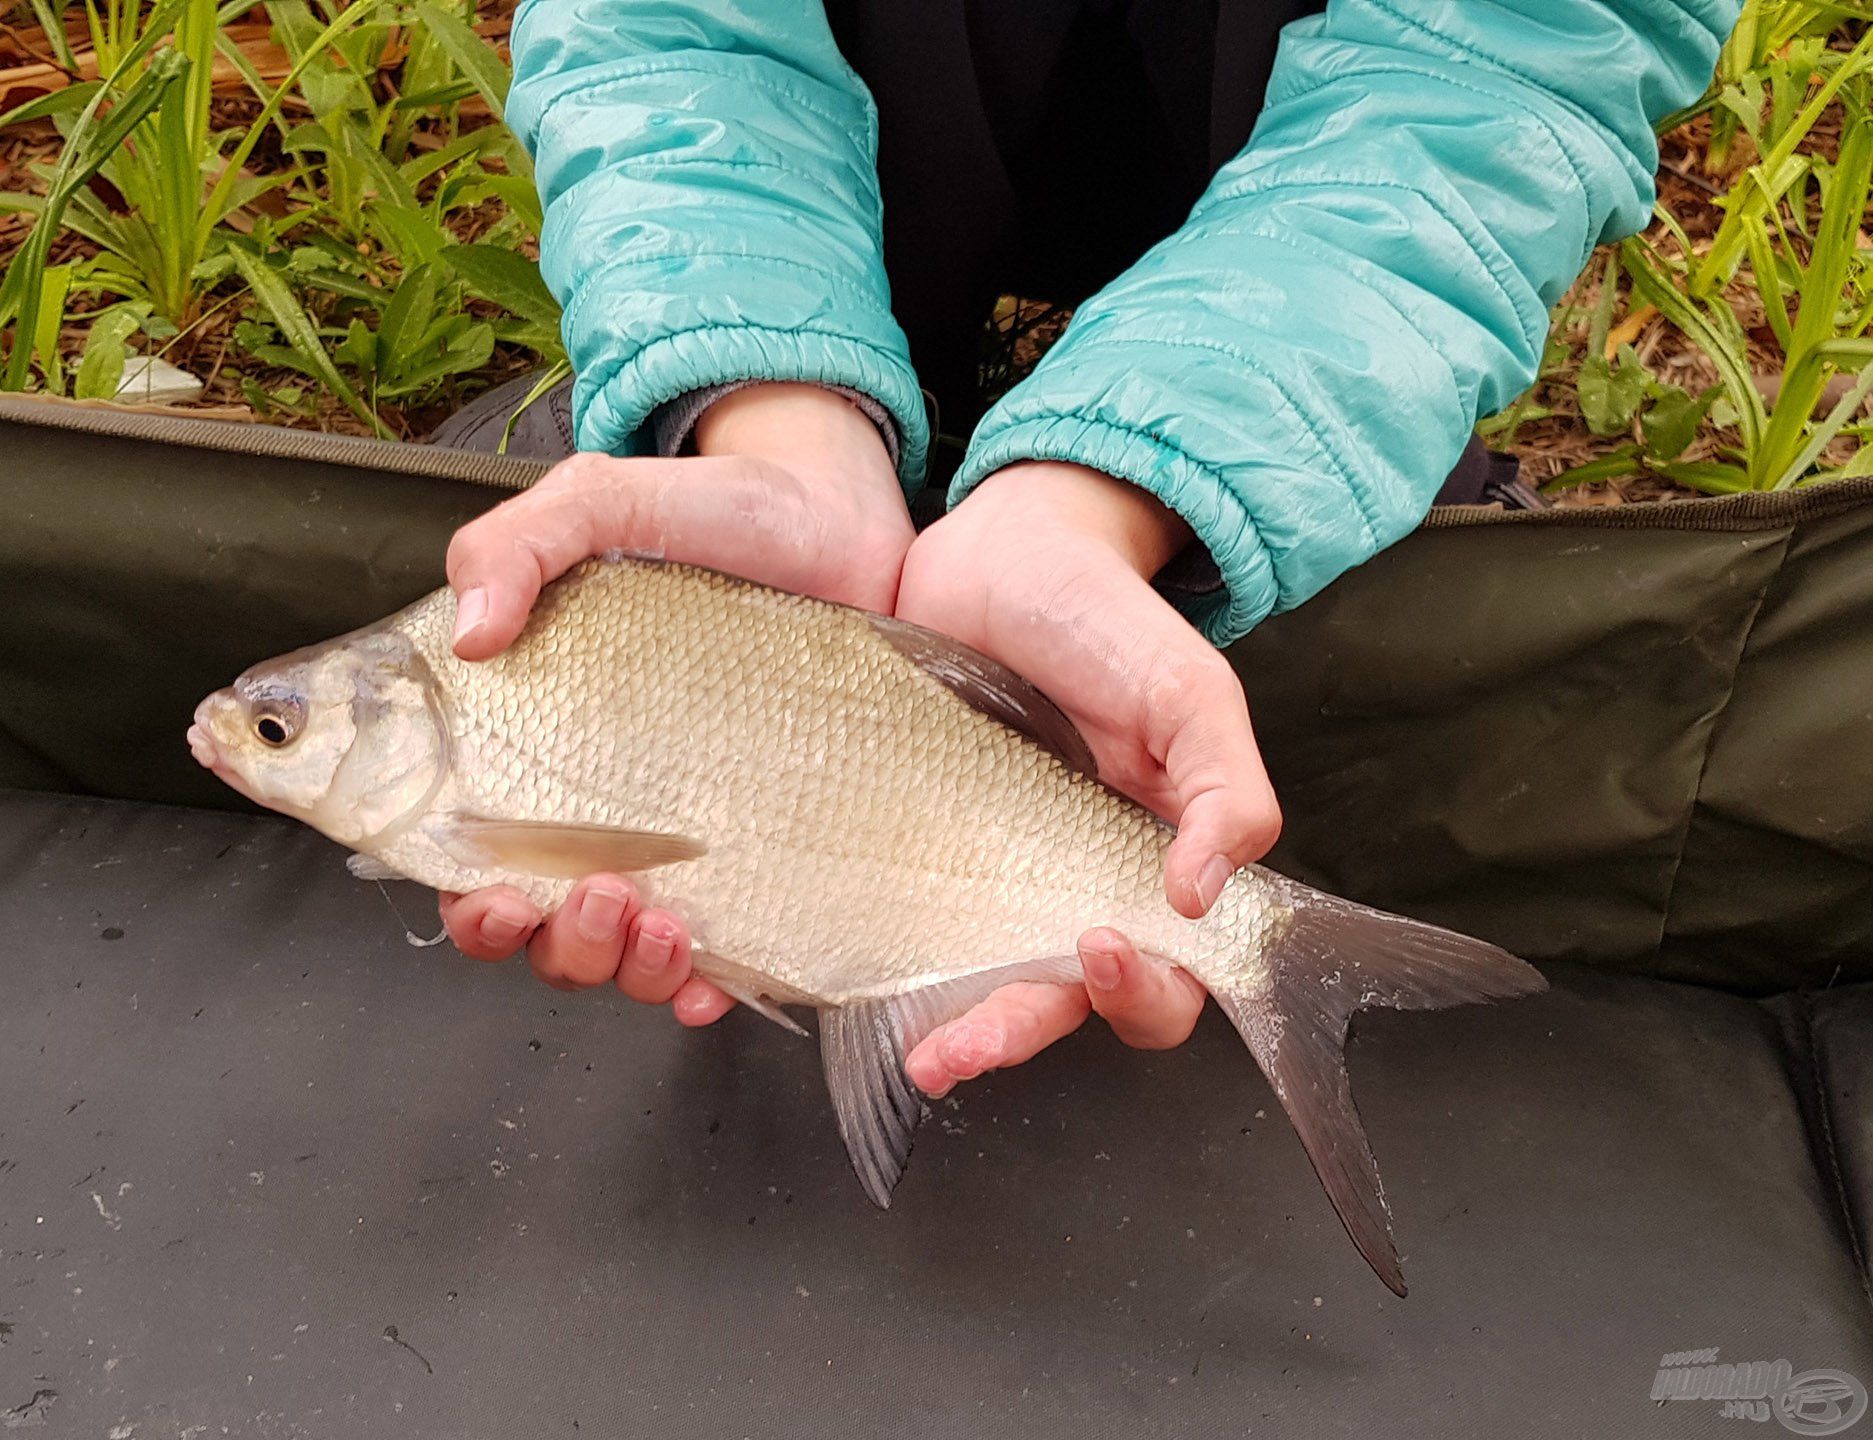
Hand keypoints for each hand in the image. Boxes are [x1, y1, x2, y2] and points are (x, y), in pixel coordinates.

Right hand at [437, 382, 911, 1017]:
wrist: (839, 519)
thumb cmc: (716, 512)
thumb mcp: (602, 501)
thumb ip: (519, 545)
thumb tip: (468, 633)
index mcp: (539, 741)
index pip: (471, 849)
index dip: (465, 896)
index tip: (487, 894)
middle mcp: (604, 804)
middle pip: (541, 923)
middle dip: (550, 943)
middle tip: (587, 898)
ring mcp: (687, 834)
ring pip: (622, 954)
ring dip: (624, 968)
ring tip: (662, 925)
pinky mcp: (766, 849)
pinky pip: (725, 952)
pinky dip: (704, 987)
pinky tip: (711, 980)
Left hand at [890, 461, 1281, 1096]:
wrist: (999, 547)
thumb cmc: (1105, 618)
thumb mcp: (1188, 692)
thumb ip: (1224, 789)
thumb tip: (1205, 894)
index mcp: (1146, 866)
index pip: (1167, 978)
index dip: (1140, 991)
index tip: (1100, 947)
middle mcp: (1063, 886)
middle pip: (1056, 1003)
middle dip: (1014, 1033)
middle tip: (964, 1044)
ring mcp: (980, 872)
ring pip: (971, 981)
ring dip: (948, 1028)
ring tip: (920, 1052)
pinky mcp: (905, 846)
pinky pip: (896, 922)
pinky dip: (873, 963)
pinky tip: (844, 977)